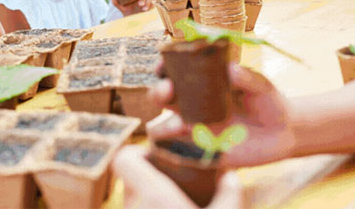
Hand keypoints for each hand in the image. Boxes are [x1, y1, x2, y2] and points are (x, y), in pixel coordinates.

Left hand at [113, 146, 242, 207]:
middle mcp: (134, 207)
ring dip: (145, 196)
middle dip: (146, 176)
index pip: (123, 159)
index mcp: (153, 195)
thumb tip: (231, 174)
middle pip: (128, 179)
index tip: (155, 157)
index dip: (135, 152)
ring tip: (171, 201)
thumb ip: (230, 193)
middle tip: (170, 180)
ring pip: (130, 199)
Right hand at [148, 64, 296, 166]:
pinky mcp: (200, 152)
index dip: (163, 67)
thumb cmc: (269, 102)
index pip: (173, 73)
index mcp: (199, 83)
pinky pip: (178, 155)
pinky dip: (174, 154)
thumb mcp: (262, 86)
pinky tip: (187, 151)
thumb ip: (247, 78)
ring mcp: (193, 129)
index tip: (163, 64)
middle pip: (159, 97)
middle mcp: (189, 105)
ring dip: (162, 126)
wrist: (284, 134)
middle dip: (157, 92)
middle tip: (168, 89)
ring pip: (159, 128)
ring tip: (179, 125)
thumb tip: (231, 68)